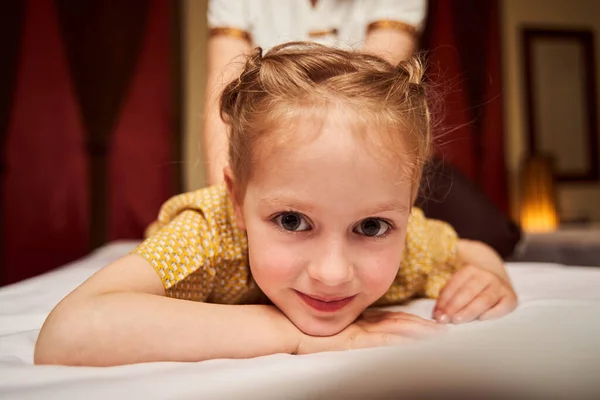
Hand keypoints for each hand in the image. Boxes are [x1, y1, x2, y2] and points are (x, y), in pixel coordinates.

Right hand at [296, 310, 444, 353]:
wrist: (283, 331)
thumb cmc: (300, 331)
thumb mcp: (327, 332)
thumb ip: (342, 333)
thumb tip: (351, 338)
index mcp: (357, 321)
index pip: (389, 319)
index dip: (410, 321)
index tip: (429, 323)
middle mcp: (361, 323)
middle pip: (398, 322)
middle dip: (422, 326)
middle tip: (445, 328)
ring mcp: (358, 330)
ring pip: (396, 330)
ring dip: (419, 332)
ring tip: (440, 335)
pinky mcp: (354, 340)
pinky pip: (383, 341)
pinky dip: (402, 341)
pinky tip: (418, 343)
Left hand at [433, 265, 517, 323]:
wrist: (497, 283)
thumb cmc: (472, 289)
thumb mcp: (459, 286)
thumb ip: (448, 297)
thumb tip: (437, 314)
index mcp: (471, 270)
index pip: (455, 284)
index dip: (444, 300)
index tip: (436, 314)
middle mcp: (487, 276)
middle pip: (468, 291)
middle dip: (453, 306)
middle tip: (443, 319)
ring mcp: (500, 286)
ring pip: (484, 299)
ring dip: (469, 311)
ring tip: (457, 320)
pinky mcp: (511, 298)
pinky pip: (502, 306)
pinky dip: (492, 313)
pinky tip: (481, 319)